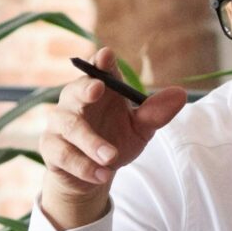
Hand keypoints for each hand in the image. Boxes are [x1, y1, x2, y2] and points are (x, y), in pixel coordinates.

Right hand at [36, 45, 187, 230]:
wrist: (94, 174)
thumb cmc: (116, 140)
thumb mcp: (139, 129)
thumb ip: (155, 113)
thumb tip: (180, 94)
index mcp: (98, 89)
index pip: (98, 70)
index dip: (101, 62)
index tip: (106, 55)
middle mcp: (75, 101)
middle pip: (75, 90)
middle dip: (86, 88)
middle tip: (98, 88)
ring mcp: (59, 124)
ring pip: (71, 127)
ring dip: (91, 142)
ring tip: (110, 157)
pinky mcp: (51, 148)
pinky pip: (64, 155)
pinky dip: (84, 166)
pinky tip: (102, 174)